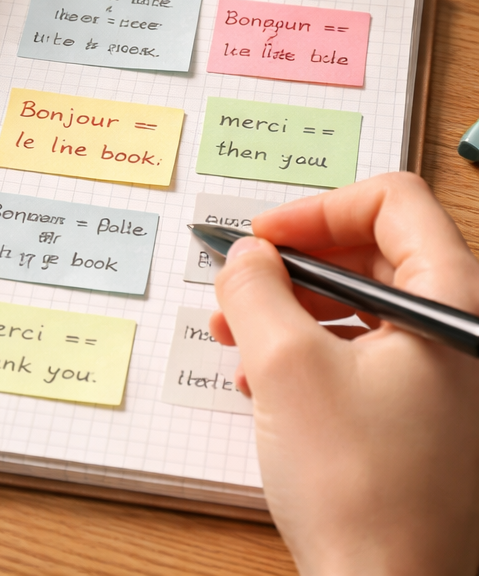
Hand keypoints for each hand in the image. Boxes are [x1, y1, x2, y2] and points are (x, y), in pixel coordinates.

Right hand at [210, 172, 478, 575]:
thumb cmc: (360, 488)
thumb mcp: (283, 365)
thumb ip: (255, 287)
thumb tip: (245, 256)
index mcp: (453, 303)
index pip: (391, 202)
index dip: (317, 209)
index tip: (262, 238)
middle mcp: (462, 333)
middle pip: (373, 253)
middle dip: (292, 267)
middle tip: (238, 286)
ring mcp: (448, 380)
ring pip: (363, 307)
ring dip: (291, 313)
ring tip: (234, 341)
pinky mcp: (427, 417)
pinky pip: (367, 355)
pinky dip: (310, 355)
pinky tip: (263, 385)